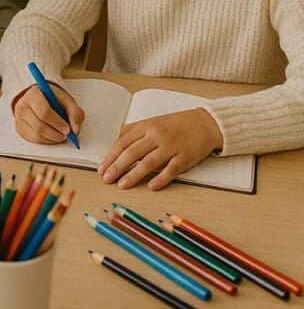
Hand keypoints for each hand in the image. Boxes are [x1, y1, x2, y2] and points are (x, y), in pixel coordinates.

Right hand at [13, 83, 84, 143]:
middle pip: (39, 125)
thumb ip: (75, 113)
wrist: (39, 98)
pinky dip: (46, 140)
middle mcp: (23, 105)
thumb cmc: (53, 99)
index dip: (57, 123)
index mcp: (34, 94)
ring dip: (52, 138)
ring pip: (36, 135)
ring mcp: (19, 118)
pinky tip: (52, 135)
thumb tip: (75, 130)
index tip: (68, 129)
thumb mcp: (66, 100)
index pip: (44, 112)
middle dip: (55, 133)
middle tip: (66, 135)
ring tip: (60, 135)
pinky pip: (33, 139)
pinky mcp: (20, 128)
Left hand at [98, 109, 222, 190]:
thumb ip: (133, 131)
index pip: (123, 142)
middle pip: (132, 152)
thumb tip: (115, 144)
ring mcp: (172, 146)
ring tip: (122, 185)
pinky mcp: (186, 157)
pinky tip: (150, 186)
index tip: (102, 168)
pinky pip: (171, 170)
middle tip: (107, 179)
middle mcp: (157, 135)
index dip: (110, 156)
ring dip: (133, 175)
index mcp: (146, 126)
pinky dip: (160, 179)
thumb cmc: (176, 124)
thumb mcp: (152, 122)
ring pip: (149, 162)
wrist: (206, 123)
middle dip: (117, 167)